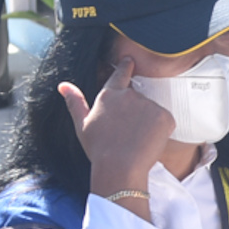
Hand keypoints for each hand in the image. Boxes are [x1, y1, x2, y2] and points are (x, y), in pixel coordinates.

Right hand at [59, 60, 170, 199]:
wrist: (120, 167)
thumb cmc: (99, 149)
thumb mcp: (82, 125)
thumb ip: (75, 102)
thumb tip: (63, 85)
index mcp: (109, 95)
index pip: (120, 75)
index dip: (125, 67)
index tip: (130, 61)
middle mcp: (130, 95)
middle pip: (137, 99)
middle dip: (135, 112)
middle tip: (128, 133)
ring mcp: (149, 105)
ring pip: (151, 111)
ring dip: (147, 121)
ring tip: (136, 139)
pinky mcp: (165, 116)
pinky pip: (165, 121)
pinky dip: (160, 130)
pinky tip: (148, 141)